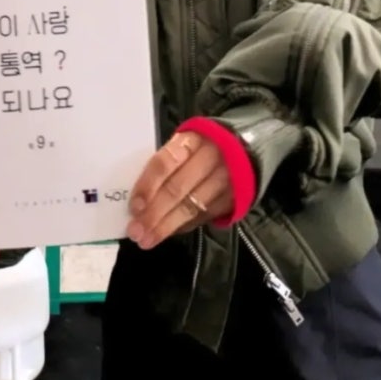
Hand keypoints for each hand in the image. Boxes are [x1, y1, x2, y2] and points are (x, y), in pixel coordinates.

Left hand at [126, 131, 233, 249]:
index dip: (148, 185)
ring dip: (166, 226)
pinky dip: (183, 226)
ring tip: (147, 240)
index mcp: (191, 140)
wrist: (246, 147)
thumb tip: (137, 195)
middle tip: (135, 231)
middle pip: (177, 189)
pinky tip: (168, 233)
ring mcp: (225, 180)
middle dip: (154, 213)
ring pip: (191, 207)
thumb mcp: (184, 144)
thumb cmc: (201, 147)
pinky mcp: (234, 199)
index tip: (134, 207)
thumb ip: (163, 164)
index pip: (165, 162)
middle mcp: (210, 158)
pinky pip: (203, 216)